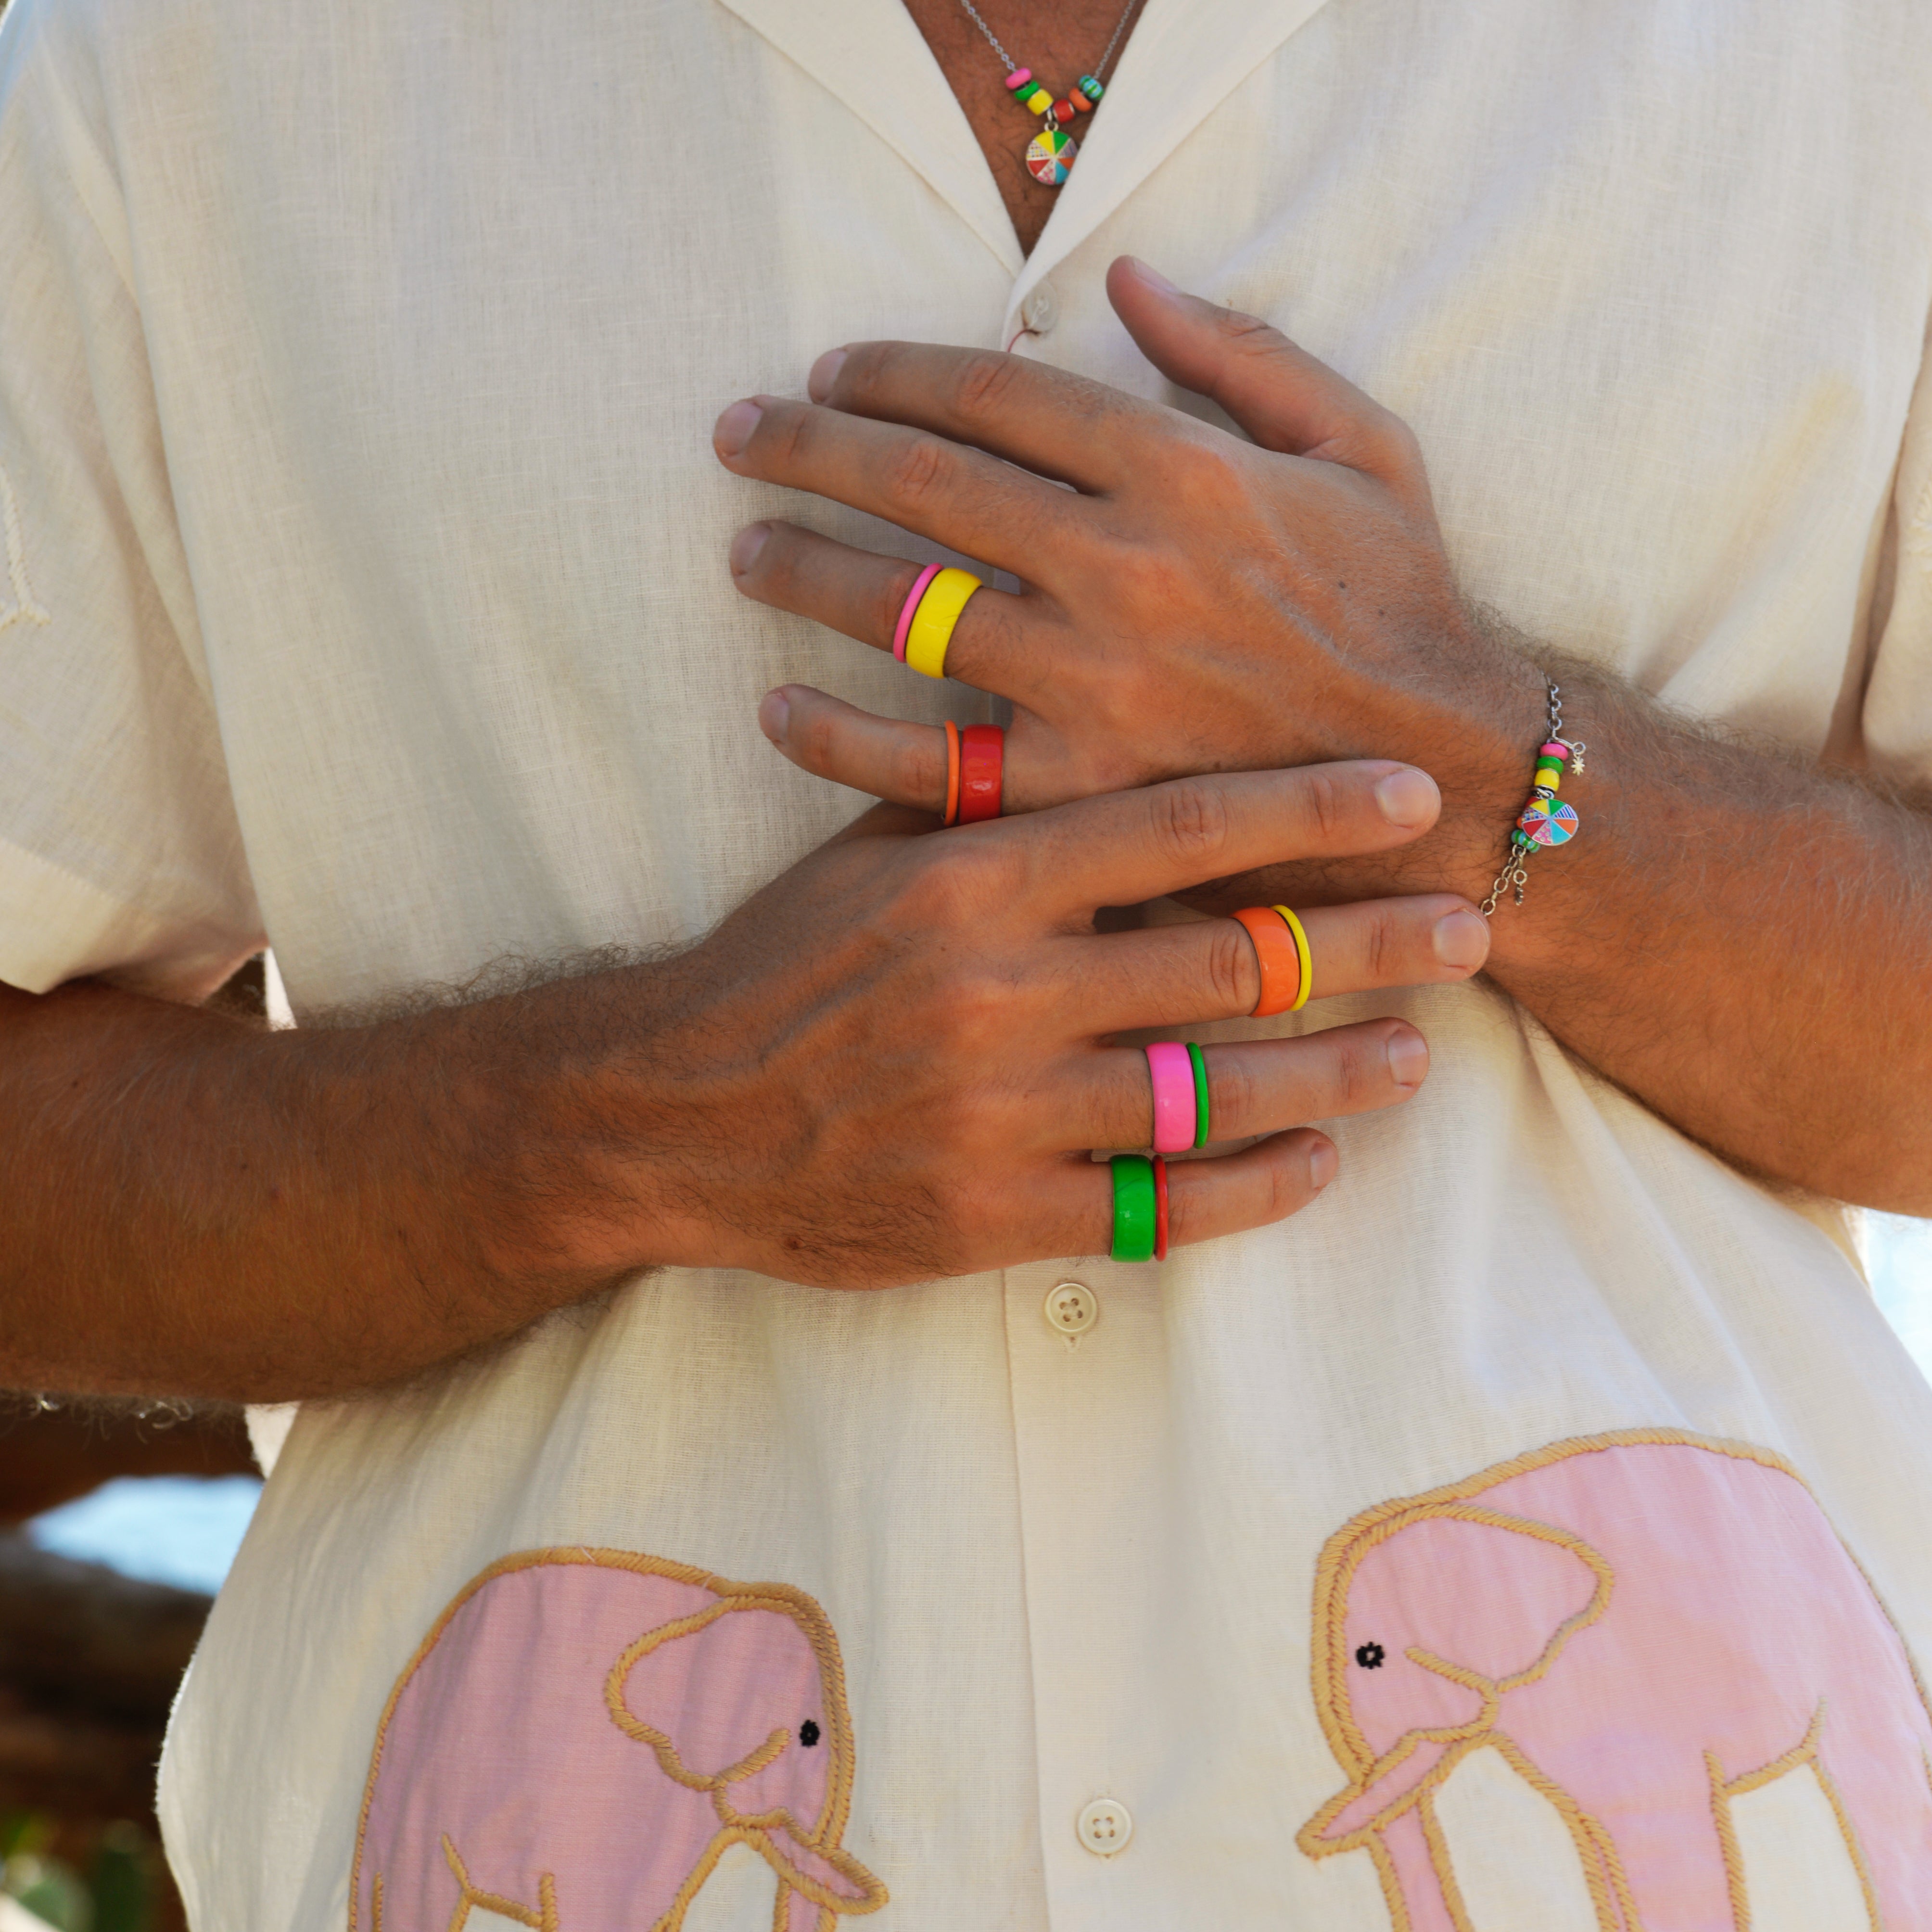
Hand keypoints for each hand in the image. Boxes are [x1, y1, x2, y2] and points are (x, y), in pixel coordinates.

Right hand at [599, 763, 1488, 1288]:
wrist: (666, 1113)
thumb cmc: (776, 967)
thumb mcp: (864, 859)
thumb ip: (973, 796)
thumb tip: (1060, 697)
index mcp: (972, 882)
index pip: (1176, 829)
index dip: (1305, 806)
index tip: (1405, 790)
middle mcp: (1000, 992)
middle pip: (1226, 961)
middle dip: (1363, 941)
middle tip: (1469, 926)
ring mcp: (999, 1114)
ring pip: (1211, 1091)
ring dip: (1333, 1070)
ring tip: (1420, 1054)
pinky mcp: (989, 1218)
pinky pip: (1157, 1209)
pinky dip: (1251, 1186)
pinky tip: (1320, 1163)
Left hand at [713, 256, 1541, 908]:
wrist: (1447, 771)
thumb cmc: (1404, 604)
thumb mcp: (1362, 445)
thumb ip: (1242, 354)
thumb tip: (1128, 281)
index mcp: (1181, 468)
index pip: (994, 392)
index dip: (895, 370)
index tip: (833, 370)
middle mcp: (1121, 563)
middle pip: (921, 483)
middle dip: (811, 448)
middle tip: (741, 436)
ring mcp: (1093, 680)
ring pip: (905, 609)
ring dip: (806, 572)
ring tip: (746, 553)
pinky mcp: (1082, 789)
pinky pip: (931, 763)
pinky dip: (843, 738)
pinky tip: (781, 711)